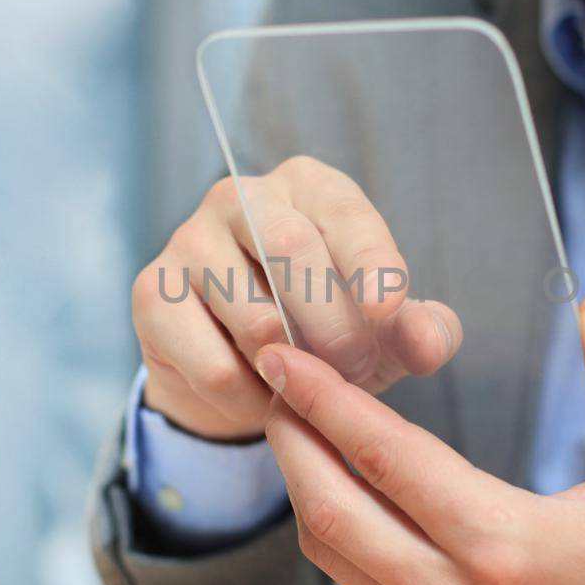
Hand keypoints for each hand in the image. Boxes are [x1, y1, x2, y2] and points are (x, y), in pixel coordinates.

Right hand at [133, 156, 462, 440]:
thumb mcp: (383, 331)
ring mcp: (189, 239)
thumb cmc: (324, 330)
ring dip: (293, 369)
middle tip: (357, 371)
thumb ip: (420, 331)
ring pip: (252, 315)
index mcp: (309, 187)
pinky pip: (213, 362)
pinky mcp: (154, 292)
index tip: (388, 311)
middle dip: (335, 324)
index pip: (345, 214)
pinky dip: (250, 397)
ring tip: (310, 386)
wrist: (239, 370)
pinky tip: (264, 396)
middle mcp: (244, 197)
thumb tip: (430, 342)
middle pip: (292, 249)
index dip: (371, 262)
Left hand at [254, 297, 584, 584]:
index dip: (327, 401)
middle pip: (331, 510)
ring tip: (292, 420)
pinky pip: (355, 582)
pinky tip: (335, 481)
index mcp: (505, 546)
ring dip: (301, 483)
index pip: (388, 460)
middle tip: (266, 376)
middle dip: (290, 437)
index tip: (284, 356)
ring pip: (332, 551)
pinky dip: (332, 525)